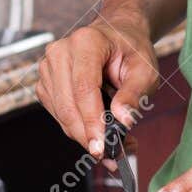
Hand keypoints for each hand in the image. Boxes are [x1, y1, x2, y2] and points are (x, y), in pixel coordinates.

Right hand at [36, 11, 158, 156]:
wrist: (117, 35)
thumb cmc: (131, 50)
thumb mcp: (145, 69)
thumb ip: (135, 94)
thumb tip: (122, 121)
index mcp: (86, 42)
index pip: (84, 88)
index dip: (92, 120)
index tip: (102, 147)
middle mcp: (60, 52)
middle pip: (68, 105)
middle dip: (88, 136)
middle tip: (112, 156)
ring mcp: (48, 67)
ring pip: (62, 115)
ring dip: (84, 135)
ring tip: (113, 143)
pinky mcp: (46, 83)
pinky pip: (59, 115)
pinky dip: (77, 129)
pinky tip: (96, 129)